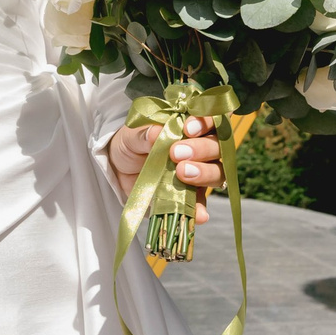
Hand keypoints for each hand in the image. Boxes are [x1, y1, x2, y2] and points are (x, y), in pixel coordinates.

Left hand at [106, 116, 225, 223]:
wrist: (119, 170)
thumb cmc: (131, 144)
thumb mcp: (132, 136)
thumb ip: (144, 134)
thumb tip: (156, 132)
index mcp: (191, 127)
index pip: (210, 120)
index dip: (205, 122)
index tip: (188, 128)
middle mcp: (202, 149)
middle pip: (216, 147)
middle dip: (201, 149)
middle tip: (176, 153)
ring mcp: (199, 173)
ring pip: (216, 173)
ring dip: (204, 173)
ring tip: (182, 173)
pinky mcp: (191, 196)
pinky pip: (201, 203)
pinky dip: (201, 208)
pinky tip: (199, 214)